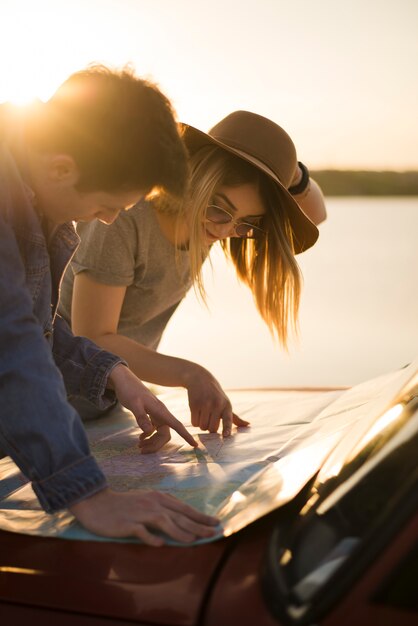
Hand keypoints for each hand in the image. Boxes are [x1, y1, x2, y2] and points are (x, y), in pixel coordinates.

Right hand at [69, 487, 218, 545]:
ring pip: (164, 522)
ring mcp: (140, 513)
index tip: (216, 523)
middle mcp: (153, 504)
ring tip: (194, 541)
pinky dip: (151, 537)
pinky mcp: (127, 524)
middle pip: (179, 515)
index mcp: (159, 498)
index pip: (184, 508)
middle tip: (214, 533)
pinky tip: (161, 544)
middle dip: (198, 525)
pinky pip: (141, 531)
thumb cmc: (124, 504)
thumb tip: (182, 519)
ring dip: (180, 532)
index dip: (201, 516)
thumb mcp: (146, 502)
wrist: (97, 503)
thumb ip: (163, 509)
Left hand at [108, 364, 196, 448]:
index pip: (177, 425)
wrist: (125, 380)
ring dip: (151, 442)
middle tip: (142, 450)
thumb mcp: (133, 403)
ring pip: (159, 433)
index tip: (195, 445)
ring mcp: (156, 415)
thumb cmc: (129, 390)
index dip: (186, 435)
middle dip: (156, 445)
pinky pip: (153, 430)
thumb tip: (149, 431)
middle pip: (165, 435)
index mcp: (160, 411)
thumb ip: (141, 417)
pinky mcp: (150, 415)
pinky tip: (141, 438)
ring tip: (139, 446)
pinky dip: (148, 436)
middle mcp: (161, 414)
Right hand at [138, 365, 249, 453]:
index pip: (228, 419)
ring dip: (202, 424)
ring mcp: (205, 404)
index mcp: (227, 405)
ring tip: (203, 414)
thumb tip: (248, 425)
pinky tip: (196, 412)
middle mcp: (217, 404)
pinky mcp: (195, 404)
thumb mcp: (226, 403)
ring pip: (202, 427)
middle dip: (210, 427)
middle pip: (212, 429)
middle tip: (209, 418)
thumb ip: (235, 417)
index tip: (226, 436)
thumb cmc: (215, 395)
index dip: (227, 428)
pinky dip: (194, 421)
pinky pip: (194, 423)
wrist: (200, 379)